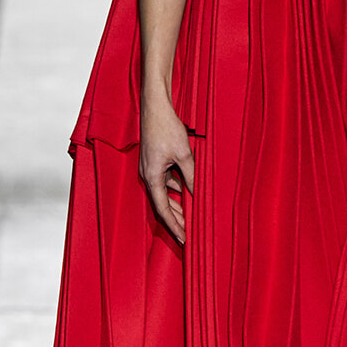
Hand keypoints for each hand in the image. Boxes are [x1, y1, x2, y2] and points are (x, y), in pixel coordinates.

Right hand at [139, 91, 194, 243]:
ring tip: (192, 218)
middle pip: (163, 205)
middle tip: (189, 236)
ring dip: (178, 206)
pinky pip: (166, 182)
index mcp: (151, 177)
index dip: (174, 226)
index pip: (163, 210)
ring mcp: (150, 169)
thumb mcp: (184, 154)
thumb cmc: (166, 128)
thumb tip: (198, 194)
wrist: (155, 107)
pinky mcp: (155, 162)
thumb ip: (191, 176)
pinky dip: (177, 190)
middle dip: (176, 220)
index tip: (183, 239)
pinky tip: (189, 194)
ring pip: (165, 194)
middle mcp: (148, 176)